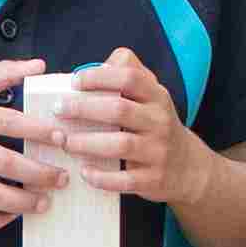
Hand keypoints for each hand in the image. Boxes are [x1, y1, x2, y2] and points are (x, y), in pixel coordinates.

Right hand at [0, 58, 56, 233]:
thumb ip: (2, 74)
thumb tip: (40, 65)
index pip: (9, 122)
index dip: (37, 131)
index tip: (61, 138)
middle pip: (6, 164)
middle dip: (40, 174)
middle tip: (62, 179)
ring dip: (23, 203)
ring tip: (44, 202)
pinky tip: (12, 215)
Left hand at [34, 56, 193, 204]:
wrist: (187, 167)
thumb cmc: (155, 125)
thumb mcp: (151, 95)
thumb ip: (128, 73)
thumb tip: (94, 67)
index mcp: (156, 96)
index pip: (129, 77)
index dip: (99, 77)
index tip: (74, 82)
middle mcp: (159, 121)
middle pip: (120, 109)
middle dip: (84, 108)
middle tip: (58, 110)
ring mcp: (158, 151)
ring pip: (122, 144)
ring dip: (88, 143)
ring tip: (65, 142)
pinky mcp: (153, 179)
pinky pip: (126, 180)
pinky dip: (103, 177)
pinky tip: (84, 172)